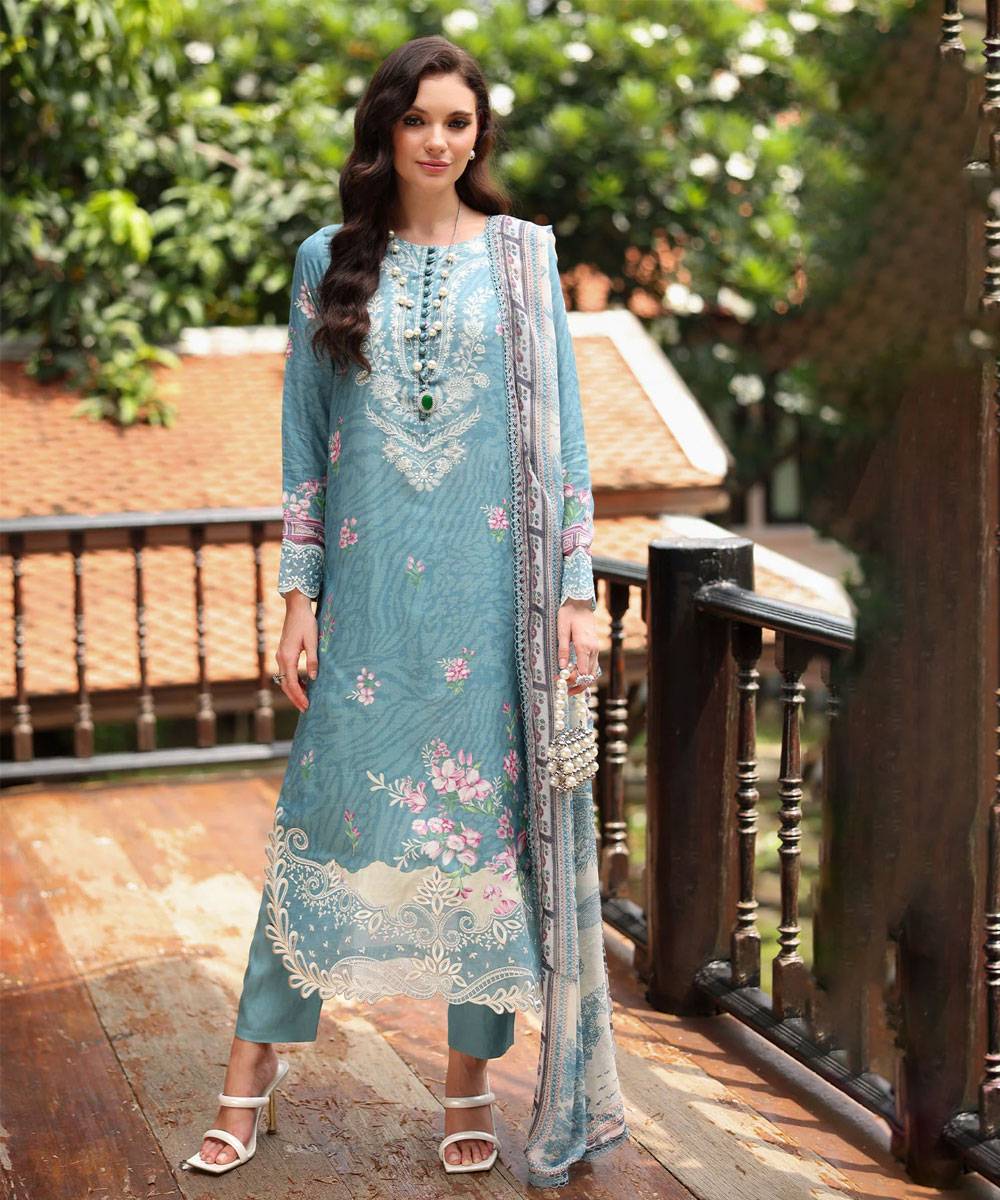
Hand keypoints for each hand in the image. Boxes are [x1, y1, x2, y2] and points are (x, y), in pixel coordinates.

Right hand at [275, 591, 317, 711]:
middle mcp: (281, 657)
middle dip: (294, 697)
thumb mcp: (313, 641)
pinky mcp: (283, 652)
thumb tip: (313, 678)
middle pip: (285, 684)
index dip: (299, 696)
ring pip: (284, 679)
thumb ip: (313, 660)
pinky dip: (293, 681)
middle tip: (305, 709)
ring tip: (305, 700)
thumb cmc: (306, 622)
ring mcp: (280, 655)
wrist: (296, 608)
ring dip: (294, 690)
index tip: (307, 705)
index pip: (292, 683)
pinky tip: (304, 684)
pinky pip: (286, 672)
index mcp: (288, 656)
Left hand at [557, 598, 598, 695]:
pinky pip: (592, 666)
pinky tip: (575, 676)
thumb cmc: (569, 614)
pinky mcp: (595, 648)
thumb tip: (562, 667)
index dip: (571, 680)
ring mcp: (596, 649)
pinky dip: (585, 674)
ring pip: (592, 672)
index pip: (581, 672)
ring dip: (582, 681)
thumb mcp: (562, 630)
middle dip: (576, 684)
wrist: (580, 603)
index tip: (559, 681)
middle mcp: (593, 649)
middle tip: (562, 687)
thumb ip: (563, 649)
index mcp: (584, 646)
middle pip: (588, 675)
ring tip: (568, 687)